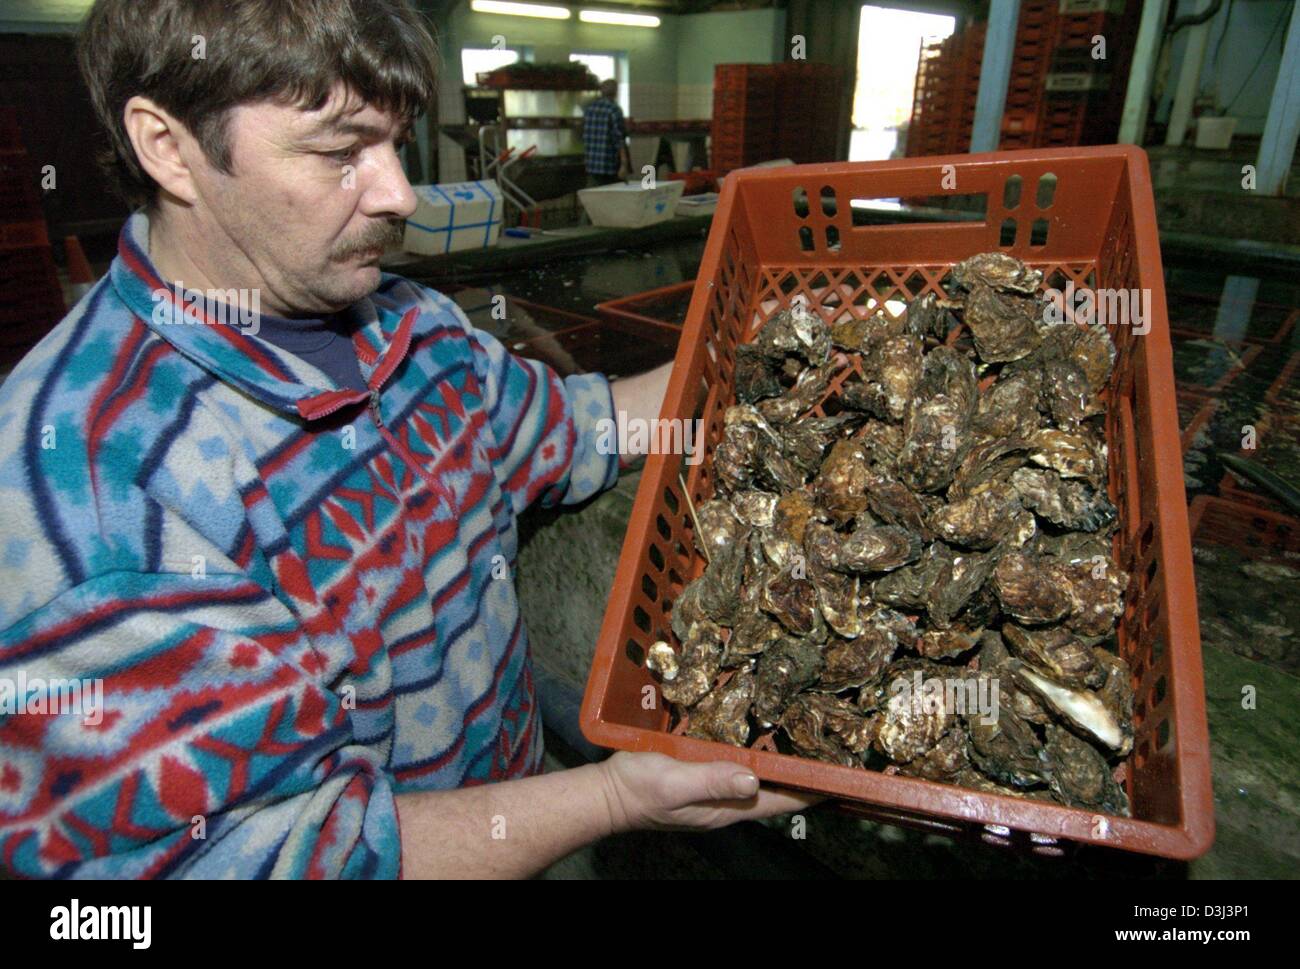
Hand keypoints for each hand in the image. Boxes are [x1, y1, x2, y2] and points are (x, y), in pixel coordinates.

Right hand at [597, 750, 822, 832]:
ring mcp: (716, 786)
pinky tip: (762, 728)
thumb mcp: (674, 782)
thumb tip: (754, 779)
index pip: (781, 802)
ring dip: (783, 759)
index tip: (842, 773)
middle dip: (804, 770)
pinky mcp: (703, 771)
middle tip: (832, 742)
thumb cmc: (638, 789)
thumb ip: (712, 779)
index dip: (812, 789)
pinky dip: (756, 749)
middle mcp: (728, 798)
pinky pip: (739, 762)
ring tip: (810, 732)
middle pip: (777, 788)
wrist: (606, 792)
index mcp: (728, 807)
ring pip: (760, 774)